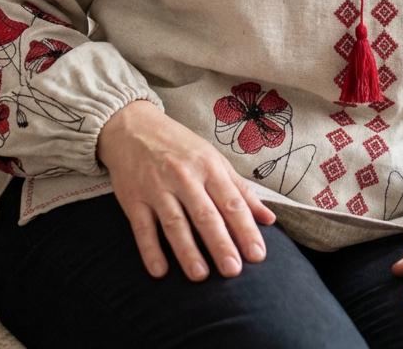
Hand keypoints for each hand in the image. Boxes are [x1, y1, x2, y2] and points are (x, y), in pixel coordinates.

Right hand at [96, 99, 276, 281]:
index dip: (246, 229)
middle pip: (205, 214)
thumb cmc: (180, 146)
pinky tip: (160, 271)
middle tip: (233, 270)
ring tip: (200, 275)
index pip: (232, 202)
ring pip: (175, 223)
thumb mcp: (214, 159)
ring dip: (187, 250)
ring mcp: (157, 188)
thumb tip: (269, 218)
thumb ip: (240, 190)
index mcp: (209, 167)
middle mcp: (184, 176)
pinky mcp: (133, 199)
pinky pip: (142, 228)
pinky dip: (150, 250)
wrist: (133, 127)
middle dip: (220, 243)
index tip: (257, 255)